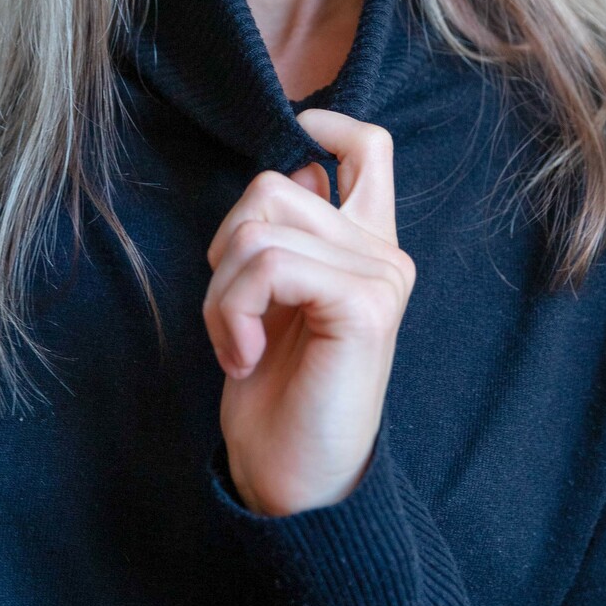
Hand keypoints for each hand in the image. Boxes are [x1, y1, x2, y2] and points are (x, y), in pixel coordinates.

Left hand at [203, 109, 415, 517]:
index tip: (301, 130)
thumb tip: (299, 171)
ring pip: (260, 226)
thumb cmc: (280, 395)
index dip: (330, 124)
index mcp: (365, 246)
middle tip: (234, 321)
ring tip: (240, 344)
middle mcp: (384, 252)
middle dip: (224, 252)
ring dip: (222, 292)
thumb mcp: (276, 300)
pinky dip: (235, 310)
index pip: (369, 149)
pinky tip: (246, 356)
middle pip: (273, 187)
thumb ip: (293, 235)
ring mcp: (381, 276)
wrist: (293, 482)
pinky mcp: (366, 305)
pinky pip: (269, 264)